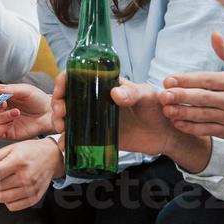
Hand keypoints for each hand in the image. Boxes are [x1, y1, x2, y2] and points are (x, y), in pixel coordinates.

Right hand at [0, 82, 52, 140]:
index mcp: (0, 95)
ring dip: (0, 117)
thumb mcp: (26, 90)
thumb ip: (10, 89)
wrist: (48, 114)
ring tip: (16, 113)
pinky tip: (11, 124)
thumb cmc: (37, 99)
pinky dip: (0, 129)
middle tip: (5, 104)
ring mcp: (1, 121)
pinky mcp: (6, 132)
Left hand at [0, 138, 62, 210]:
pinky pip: (12, 206)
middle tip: (0, 175)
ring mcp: (30, 189)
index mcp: (19, 161)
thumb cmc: (33, 151)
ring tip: (6, 183)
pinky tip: (13, 190)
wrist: (53, 157)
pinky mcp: (34, 198)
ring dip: (0, 191)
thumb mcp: (13, 147)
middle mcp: (26, 176)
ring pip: (2, 198)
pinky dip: (9, 200)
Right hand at [49, 72, 211, 171]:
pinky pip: (79, 138)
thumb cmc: (158, 108)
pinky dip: (69, 142)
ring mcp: (96, 119)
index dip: (64, 82)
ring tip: (62, 129)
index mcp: (105, 84)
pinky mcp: (99, 137)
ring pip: (70, 117)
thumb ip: (133, 93)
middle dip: (58, 105)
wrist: (165, 133)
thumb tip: (115, 93)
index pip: (78, 77)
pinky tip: (65, 146)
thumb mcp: (147, 96)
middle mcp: (97, 100)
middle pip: (68, 98)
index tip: (61, 92)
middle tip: (62, 116)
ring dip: (60, 122)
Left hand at [160, 32, 223, 147]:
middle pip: (200, 98)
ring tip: (166, 110)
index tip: (168, 80)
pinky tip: (178, 123)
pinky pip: (206, 130)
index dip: (185, 80)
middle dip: (180, 96)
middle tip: (162, 95)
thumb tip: (214, 35)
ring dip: (182, 113)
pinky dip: (191, 128)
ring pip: (201, 115)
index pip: (205, 80)